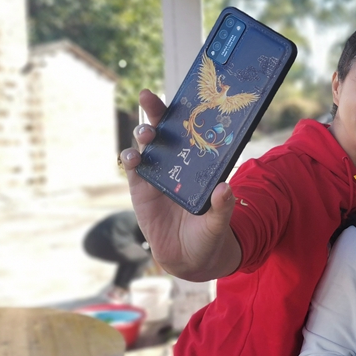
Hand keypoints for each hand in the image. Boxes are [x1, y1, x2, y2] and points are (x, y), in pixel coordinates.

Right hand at [119, 90, 240, 280]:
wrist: (190, 259)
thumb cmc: (208, 236)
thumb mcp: (219, 223)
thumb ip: (222, 207)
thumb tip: (225, 188)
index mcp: (199, 166)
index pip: (191, 134)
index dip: (185, 114)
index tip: (184, 95)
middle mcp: (177, 165)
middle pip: (164, 131)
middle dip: (156, 112)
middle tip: (151, 99)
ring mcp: (157, 176)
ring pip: (147, 146)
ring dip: (144, 135)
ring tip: (149, 134)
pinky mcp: (141, 190)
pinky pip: (133, 169)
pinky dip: (130, 159)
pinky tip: (133, 157)